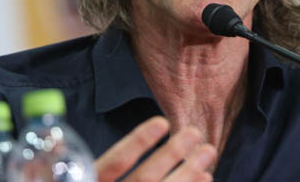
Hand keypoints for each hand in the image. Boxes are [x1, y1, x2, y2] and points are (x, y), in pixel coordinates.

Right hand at [95, 116, 215, 181]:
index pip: (115, 163)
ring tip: (208, 152)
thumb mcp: (91, 177)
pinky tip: (205, 178)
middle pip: (144, 179)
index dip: (138, 142)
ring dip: (187, 173)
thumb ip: (107, 168)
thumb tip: (149, 132)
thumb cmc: (97, 181)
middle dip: (171, 154)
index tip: (162, 122)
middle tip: (194, 132)